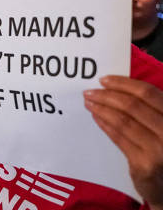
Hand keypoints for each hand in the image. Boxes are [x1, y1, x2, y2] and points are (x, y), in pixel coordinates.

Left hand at [84, 76, 162, 206]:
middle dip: (107, 96)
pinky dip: (105, 125)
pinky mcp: (144, 164)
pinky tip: (96, 117)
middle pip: (133, 106)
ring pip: (124, 121)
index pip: (149, 93)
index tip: (104, 80)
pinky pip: (119, 138)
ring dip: (102, 109)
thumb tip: (118, 88)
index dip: (124, 84)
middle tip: (89, 92)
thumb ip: (150, 109)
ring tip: (89, 103)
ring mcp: (159, 150)